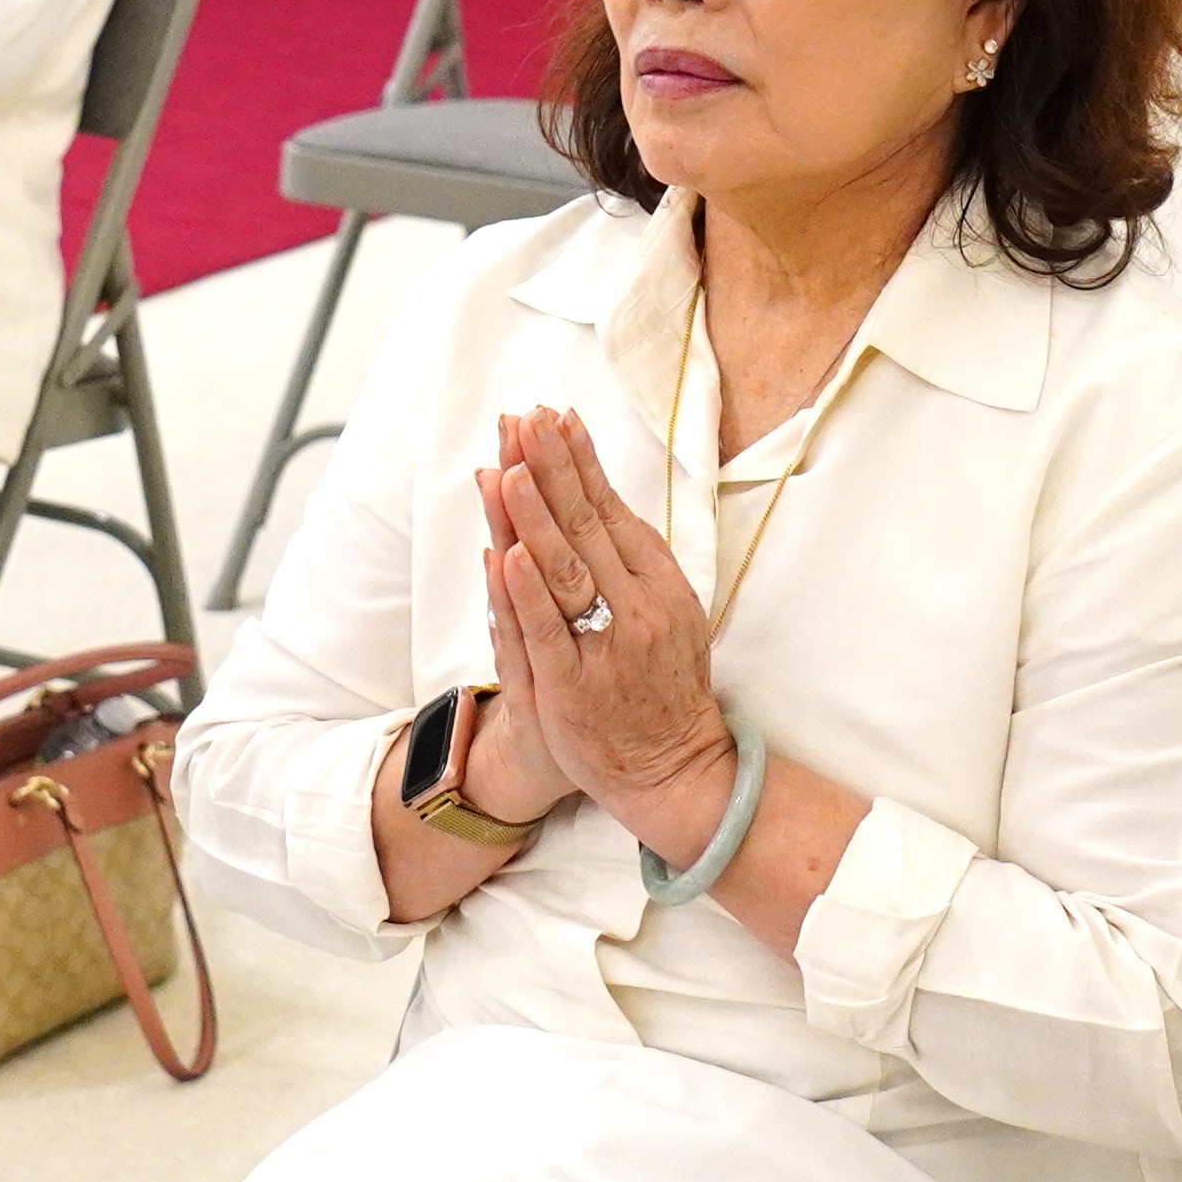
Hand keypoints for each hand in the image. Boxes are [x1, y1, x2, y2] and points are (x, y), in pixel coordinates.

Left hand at [473, 406, 736, 827]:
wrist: (674, 765)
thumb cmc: (665, 684)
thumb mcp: (671, 612)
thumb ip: (636, 560)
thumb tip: (598, 497)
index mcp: (659, 584)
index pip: (612, 510)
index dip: (581, 462)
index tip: (555, 416)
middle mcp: (637, 607)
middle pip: (585, 527)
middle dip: (552, 469)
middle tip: (525, 419)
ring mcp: (604, 646)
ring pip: (564, 570)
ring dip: (534, 516)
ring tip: (508, 468)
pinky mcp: (571, 685)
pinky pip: (546, 631)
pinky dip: (526, 592)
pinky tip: (507, 553)